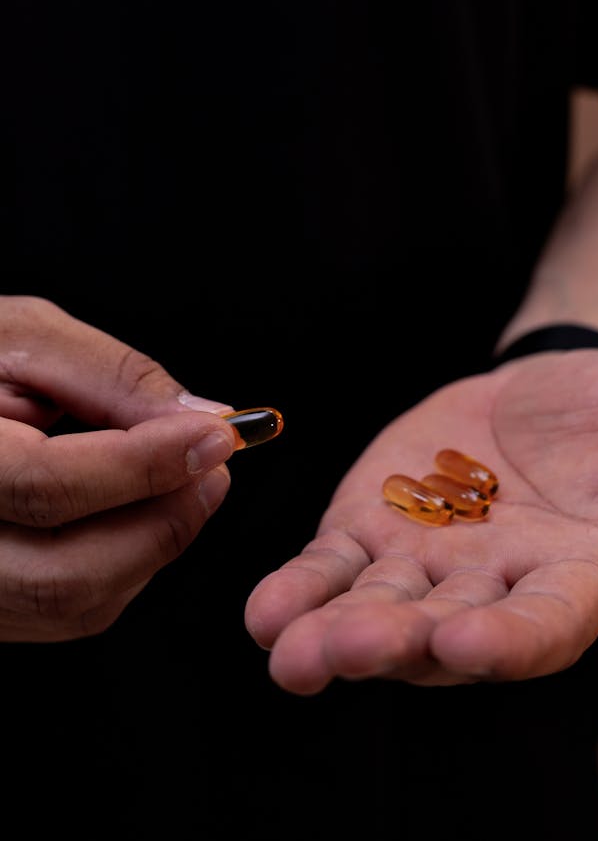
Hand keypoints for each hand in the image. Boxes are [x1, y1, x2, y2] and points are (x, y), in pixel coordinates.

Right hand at [0, 295, 239, 640]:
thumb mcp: (31, 338)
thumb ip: (114, 378)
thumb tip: (204, 420)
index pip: (47, 486)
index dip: (143, 467)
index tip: (214, 436)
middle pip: (64, 574)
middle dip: (162, 523)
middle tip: (215, 468)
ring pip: (77, 603)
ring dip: (154, 546)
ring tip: (186, 481)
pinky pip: (71, 610)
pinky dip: (128, 564)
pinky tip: (142, 510)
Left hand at [245, 349, 597, 692]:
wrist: (548, 393)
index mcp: (573, 579)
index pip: (542, 627)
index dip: (508, 639)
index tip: (467, 642)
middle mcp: (494, 591)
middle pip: (443, 633)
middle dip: (395, 643)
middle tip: (345, 650)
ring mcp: (426, 567)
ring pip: (376, 610)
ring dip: (331, 632)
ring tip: (288, 651)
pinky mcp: (373, 530)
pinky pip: (333, 570)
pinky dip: (300, 591)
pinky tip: (266, 612)